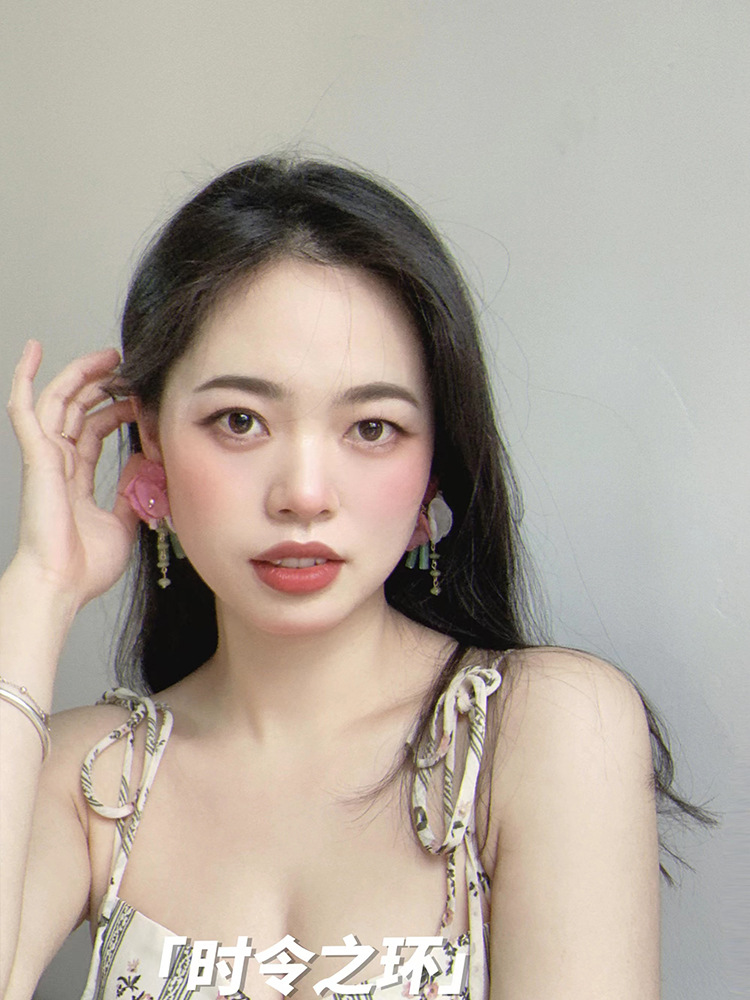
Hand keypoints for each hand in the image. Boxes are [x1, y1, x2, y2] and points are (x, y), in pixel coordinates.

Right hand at [7, 341, 141, 608]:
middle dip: (101, 383)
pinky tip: (34, 350)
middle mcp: (58, 463)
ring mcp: (45, 457)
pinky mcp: (36, 456)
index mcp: (75, 478)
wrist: (63, 584)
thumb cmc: (86, 565)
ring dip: (81, 374)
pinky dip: (26, 378)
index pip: (94, 430)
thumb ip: (132, 491)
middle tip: (127, 364)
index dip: (116, 409)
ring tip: (108, 354)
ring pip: (60, 401)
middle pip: (78, 409)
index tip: (139, 397)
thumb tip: (148, 462)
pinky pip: (25, 410)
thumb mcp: (124, 522)